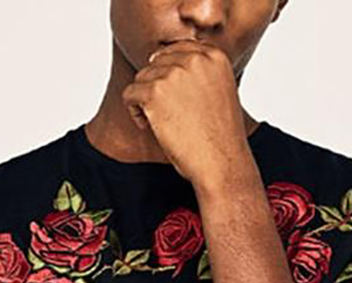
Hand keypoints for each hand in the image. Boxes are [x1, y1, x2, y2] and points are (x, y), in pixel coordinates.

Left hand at [121, 38, 251, 187]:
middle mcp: (195, 59)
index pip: (177, 49)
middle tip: (165, 114)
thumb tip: (161, 61)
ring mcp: (174, 74)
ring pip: (141, 77)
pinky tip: (149, 126)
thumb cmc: (220, 138)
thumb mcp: (220, 93)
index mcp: (215, 56)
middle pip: (157, 62)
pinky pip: (130, 94)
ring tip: (158, 122)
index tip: (174, 98)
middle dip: (156, 86)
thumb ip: (200, 74)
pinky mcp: (155, 92)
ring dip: (144, 100)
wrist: (221, 163)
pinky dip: (135, 112)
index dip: (169, 74)